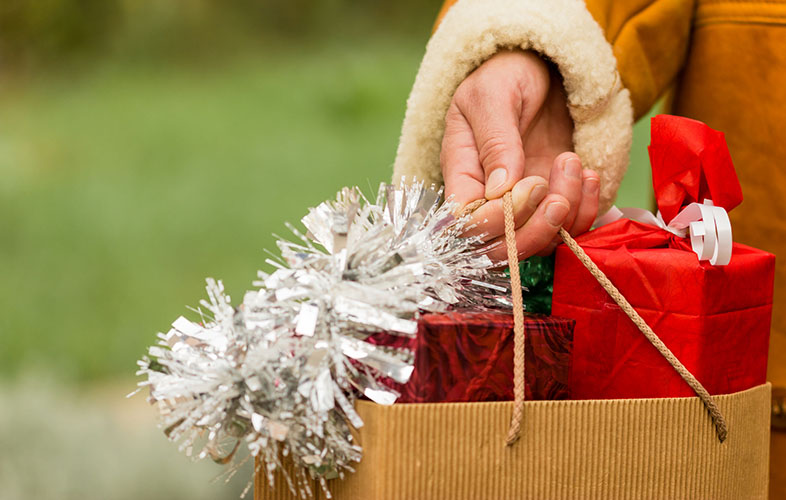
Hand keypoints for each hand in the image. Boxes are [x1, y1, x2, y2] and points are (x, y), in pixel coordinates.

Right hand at [441, 50, 599, 260]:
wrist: (541, 65)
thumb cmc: (508, 73)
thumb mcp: (495, 95)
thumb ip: (495, 140)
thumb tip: (500, 190)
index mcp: (462, 174)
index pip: (467, 225)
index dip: (500, 221)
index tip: (533, 184)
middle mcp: (489, 199)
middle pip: (499, 250)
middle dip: (534, 232)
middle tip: (558, 194)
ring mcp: (524, 205)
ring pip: (538, 244)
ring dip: (566, 216)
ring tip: (575, 165)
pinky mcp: (554, 202)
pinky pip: (569, 230)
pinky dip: (586, 213)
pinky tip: (590, 175)